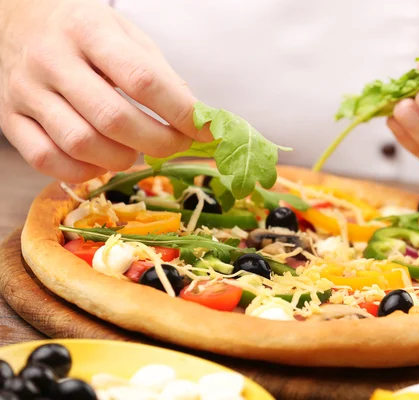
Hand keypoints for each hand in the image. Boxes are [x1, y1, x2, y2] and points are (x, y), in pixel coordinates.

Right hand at [0, 0, 204, 182]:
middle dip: (159, 141)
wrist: (17, 19)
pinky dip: (83, 171)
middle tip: (177, 144)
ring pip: (81, 144)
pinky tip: (100, 161)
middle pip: (113, 119)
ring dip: (122, 159)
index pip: (143, 80)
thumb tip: (195, 118)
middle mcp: (51, 59)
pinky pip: (46, 160)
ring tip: (136, 150)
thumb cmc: (83, 31)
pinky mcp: (9, 118)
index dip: (180, 112)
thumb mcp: (126, 35)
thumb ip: (159, 74)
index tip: (206, 129)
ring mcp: (25, 91)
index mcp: (88, 30)